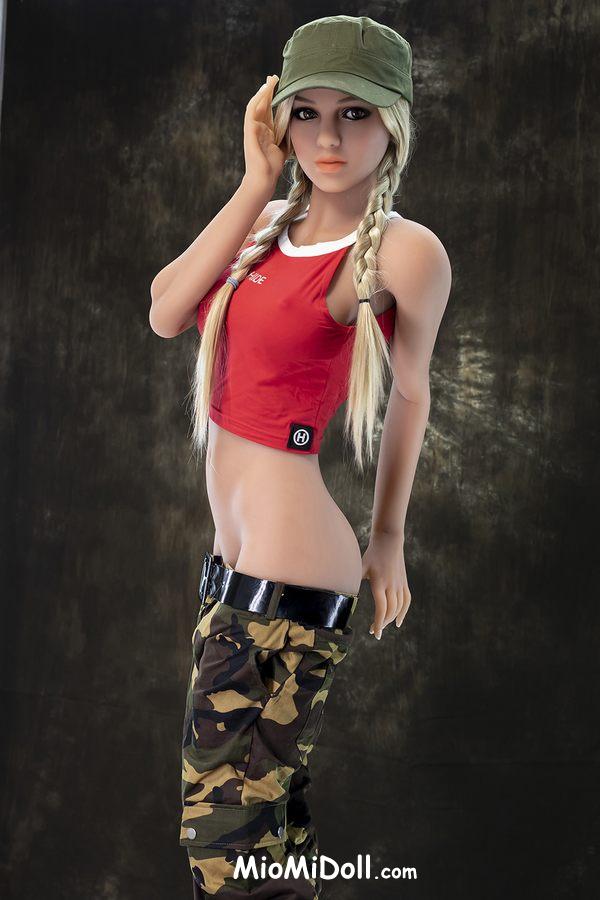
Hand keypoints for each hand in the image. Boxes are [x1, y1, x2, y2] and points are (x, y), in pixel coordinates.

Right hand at [243, 75, 287, 191]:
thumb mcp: (284, 147)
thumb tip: (297, 123)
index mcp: (266, 131)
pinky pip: (252, 111)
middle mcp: (258, 128)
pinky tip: (264, 91)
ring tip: (270, 80)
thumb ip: (287, 135)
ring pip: (257, 104)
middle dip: (268, 90)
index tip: (281, 86)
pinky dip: (258, 100)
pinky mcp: (249, 130)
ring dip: (263, 91)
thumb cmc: (273, 167)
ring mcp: (252, 128)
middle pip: (263, 104)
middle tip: (274, 76)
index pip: (269, 110)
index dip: (274, 98)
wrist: (264, 178)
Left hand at [361, 532, 410, 639]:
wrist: (388, 540)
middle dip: (382, 623)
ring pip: (399, 608)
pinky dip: (403, 612)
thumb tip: (340, 593)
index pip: (381, 608)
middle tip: (374, 631)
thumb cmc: (371, 554)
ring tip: (382, 626)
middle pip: (390, 611)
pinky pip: (406, 601)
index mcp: (379, 583)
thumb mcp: (360, 566)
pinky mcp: (404, 583)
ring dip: (391, 619)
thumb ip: (352, 580)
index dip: (378, 623)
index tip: (375, 633)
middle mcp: (391, 585)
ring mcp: (399, 584)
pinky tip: (398, 622)